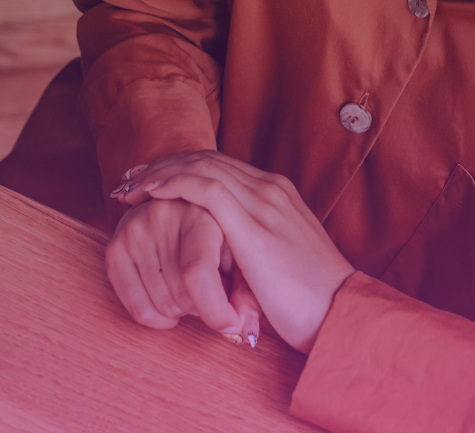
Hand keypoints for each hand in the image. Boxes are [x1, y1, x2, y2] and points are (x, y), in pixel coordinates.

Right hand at [106, 196, 263, 345]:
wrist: (178, 205)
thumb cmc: (219, 235)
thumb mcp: (242, 253)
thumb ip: (248, 292)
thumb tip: (242, 330)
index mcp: (201, 213)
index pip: (197, 273)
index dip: (215, 310)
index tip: (231, 326)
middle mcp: (162, 216)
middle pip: (181, 296)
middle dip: (202, 308)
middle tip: (209, 292)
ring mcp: (134, 231)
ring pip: (161, 305)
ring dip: (180, 310)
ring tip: (188, 289)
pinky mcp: (115, 247)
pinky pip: (135, 307)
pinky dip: (155, 318)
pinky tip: (168, 305)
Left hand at [113, 153, 353, 352]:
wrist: (343, 316)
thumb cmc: (313, 302)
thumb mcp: (280, 263)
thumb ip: (253, 249)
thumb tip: (222, 260)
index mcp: (278, 195)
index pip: (221, 167)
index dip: (182, 168)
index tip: (152, 179)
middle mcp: (271, 190)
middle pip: (208, 160)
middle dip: (165, 165)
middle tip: (131, 176)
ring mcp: (264, 204)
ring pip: (202, 168)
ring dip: (161, 173)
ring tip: (131, 186)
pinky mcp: (255, 228)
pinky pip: (206, 190)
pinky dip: (174, 185)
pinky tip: (151, 193)